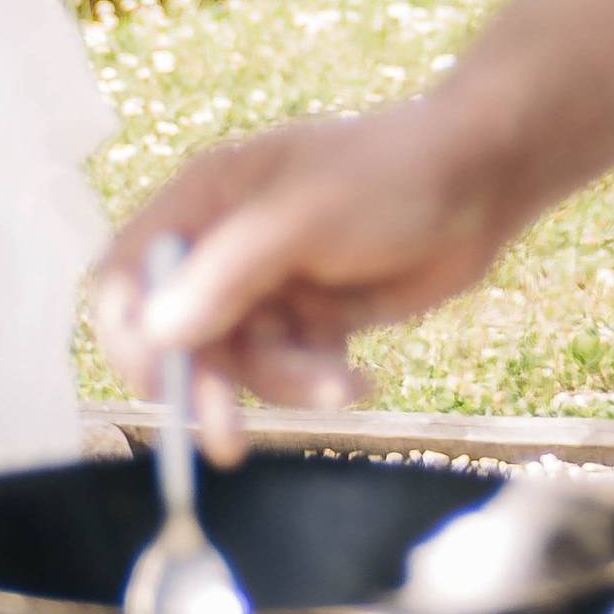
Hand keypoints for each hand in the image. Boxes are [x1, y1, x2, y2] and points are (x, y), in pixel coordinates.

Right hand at [93, 93, 514, 456]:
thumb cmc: (390, 174)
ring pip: (242, 361)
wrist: (485, 177)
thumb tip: (157, 333)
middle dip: (209, 382)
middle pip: (183, 332)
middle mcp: (226, 244)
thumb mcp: (302, 218)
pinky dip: (317, 380)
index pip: (128, 272)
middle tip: (226, 439)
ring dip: (284, 381)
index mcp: (204, 200)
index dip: (129, 330)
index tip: (154, 382)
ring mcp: (271, 283)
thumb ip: (227, 274)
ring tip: (338, 381)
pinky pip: (291, 368)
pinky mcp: (313, 315)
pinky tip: (359, 377)